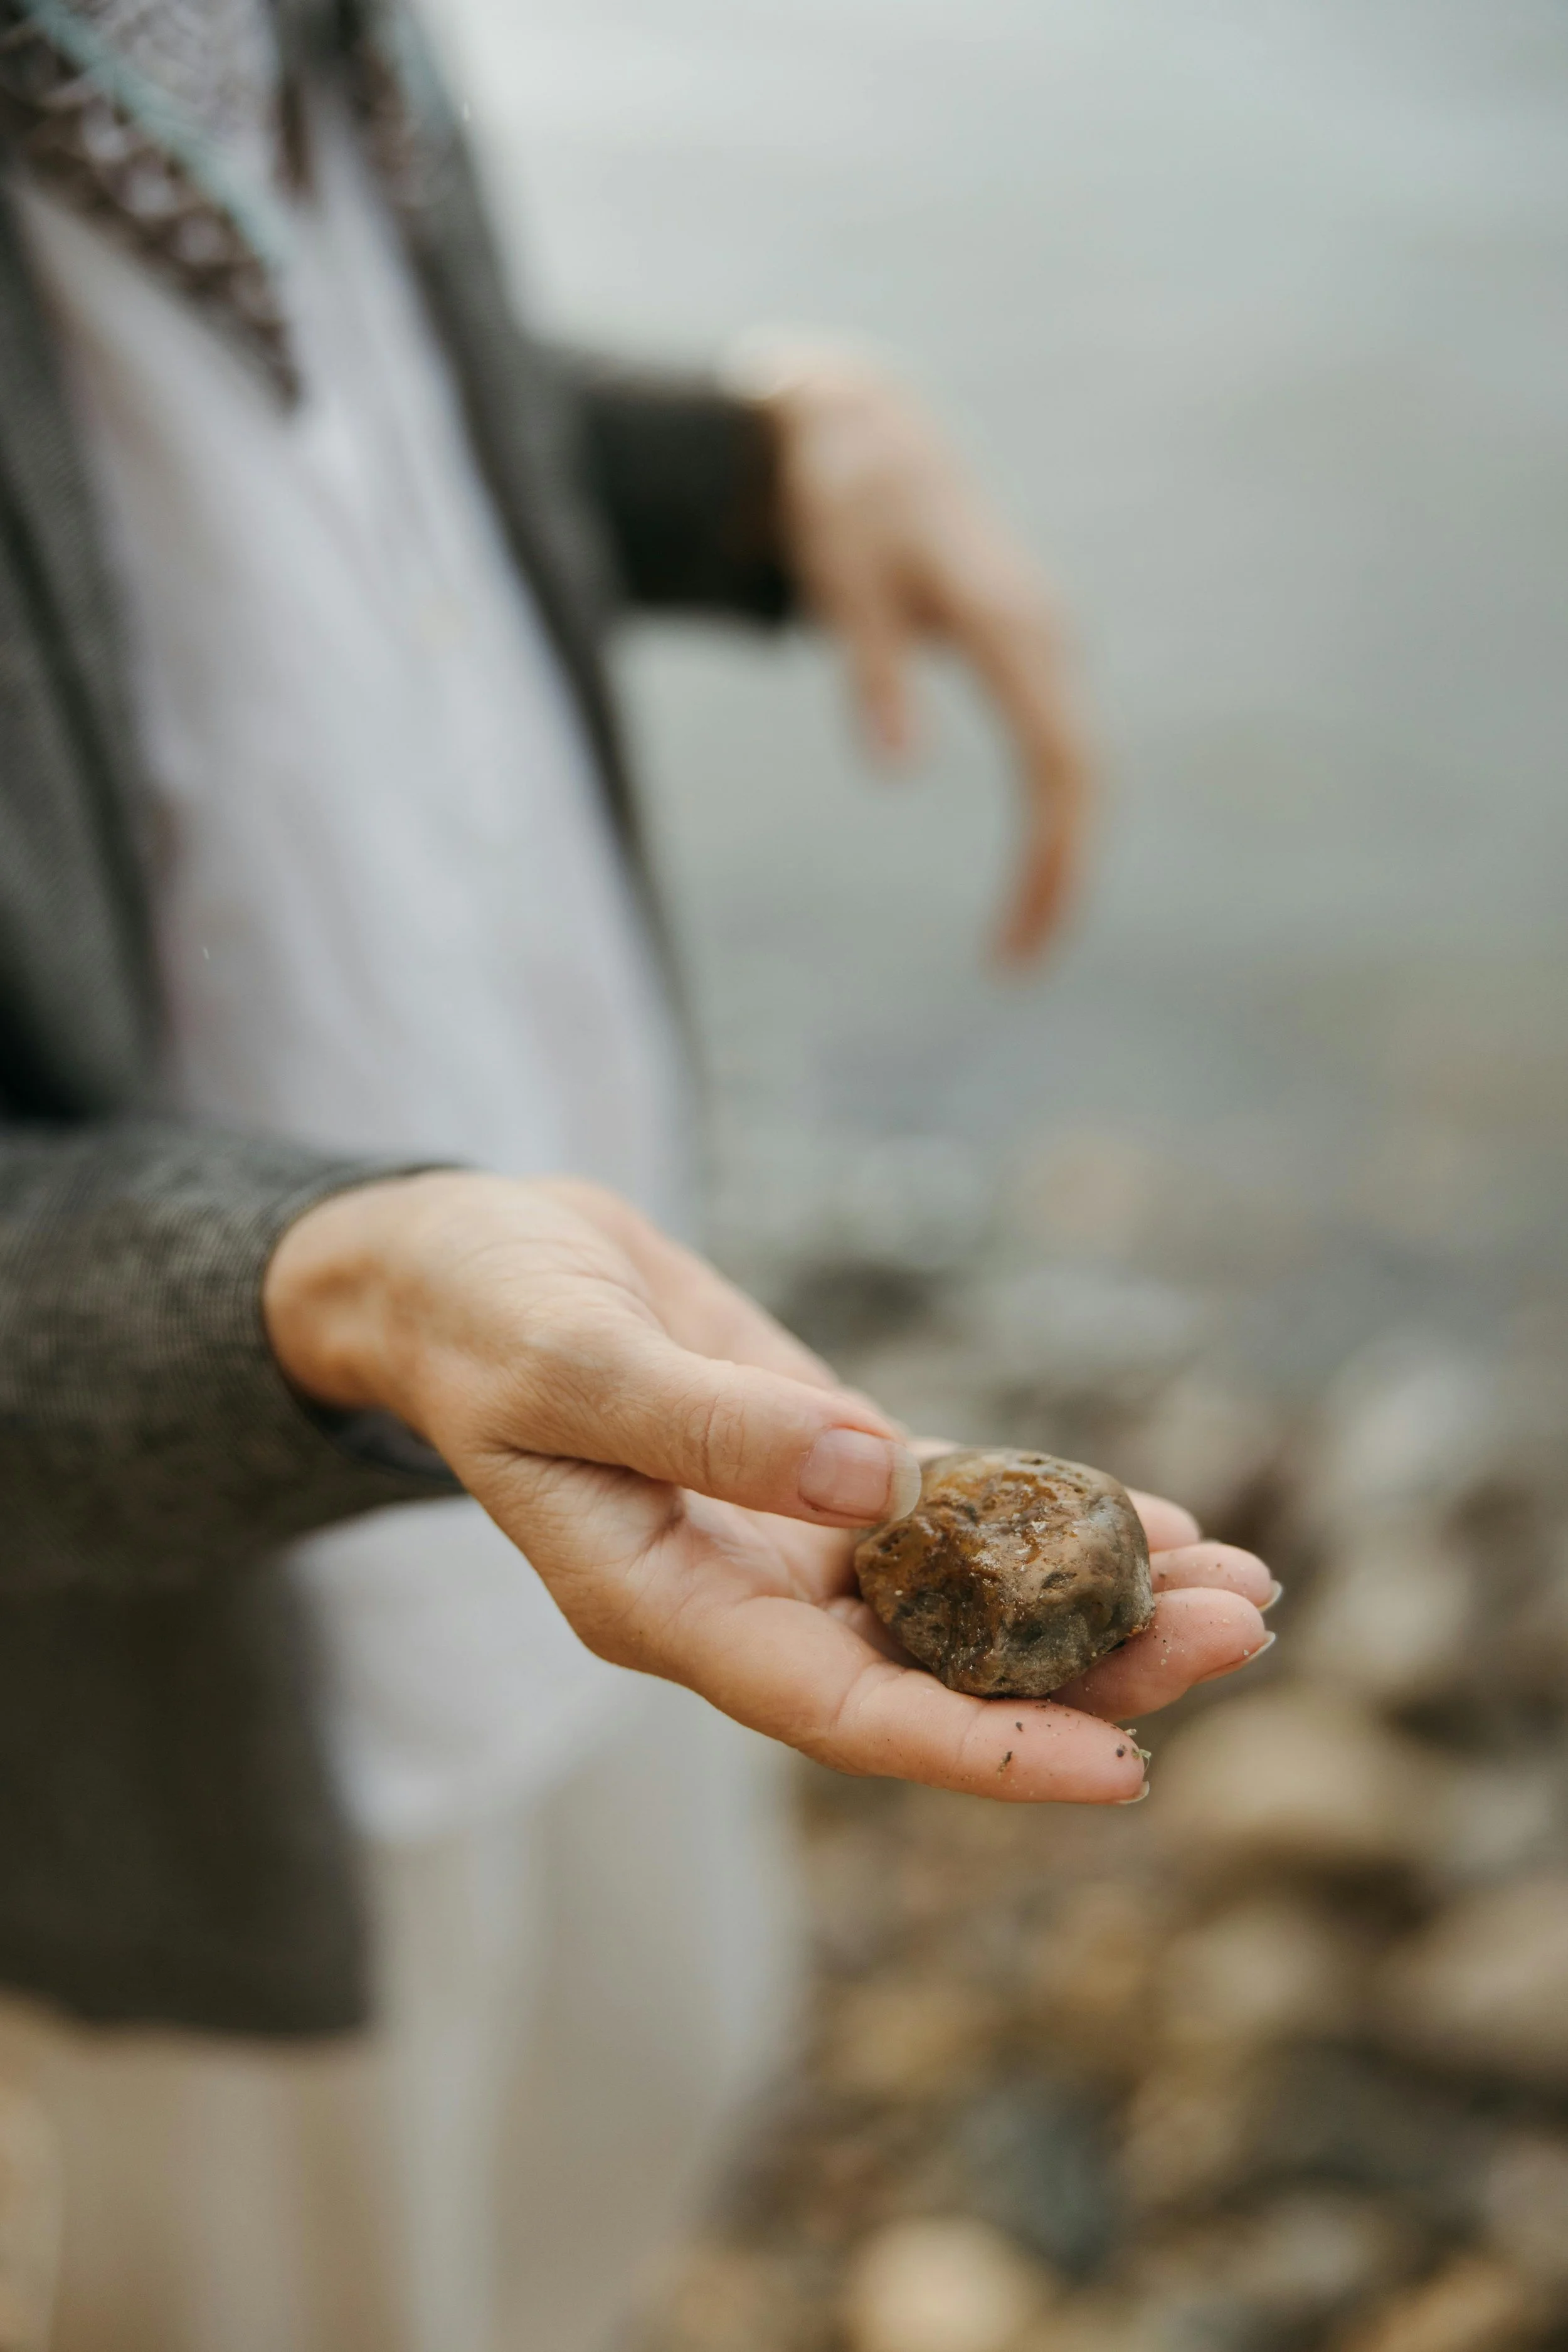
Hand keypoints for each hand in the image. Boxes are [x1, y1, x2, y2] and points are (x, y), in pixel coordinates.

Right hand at [264, 1173, 1272, 1802]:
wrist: (465, 1266)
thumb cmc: (482, 1315)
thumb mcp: (569, 1360)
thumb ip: (706, 1424)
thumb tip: (870, 1481)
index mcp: (664, 1608)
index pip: (840, 1711)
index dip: (980, 1746)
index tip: (1121, 1764)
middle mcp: (743, 1598)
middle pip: (936, 1672)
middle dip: (1090, 1667)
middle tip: (1240, 1630)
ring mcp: (789, 1539)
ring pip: (963, 1602)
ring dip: (1097, 1599)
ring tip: (1242, 1586)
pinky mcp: (823, 1467)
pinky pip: (954, 1512)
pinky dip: (1048, 1517)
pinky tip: (1154, 1517)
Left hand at [737, 338, 1090, 962]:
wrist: (857, 427)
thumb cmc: (840, 498)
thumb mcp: (839, 577)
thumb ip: (871, 671)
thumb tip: (898, 775)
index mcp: (1009, 625)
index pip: (1062, 765)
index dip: (1053, 860)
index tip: (1021, 940)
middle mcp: (1043, 633)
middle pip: (1084, 776)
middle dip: (1061, 875)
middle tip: (1017, 964)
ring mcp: (1041, 637)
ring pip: (1076, 762)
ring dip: (1059, 850)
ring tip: (1019, 938)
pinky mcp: (1023, 644)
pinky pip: (1055, 742)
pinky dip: (1048, 811)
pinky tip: (1027, 865)